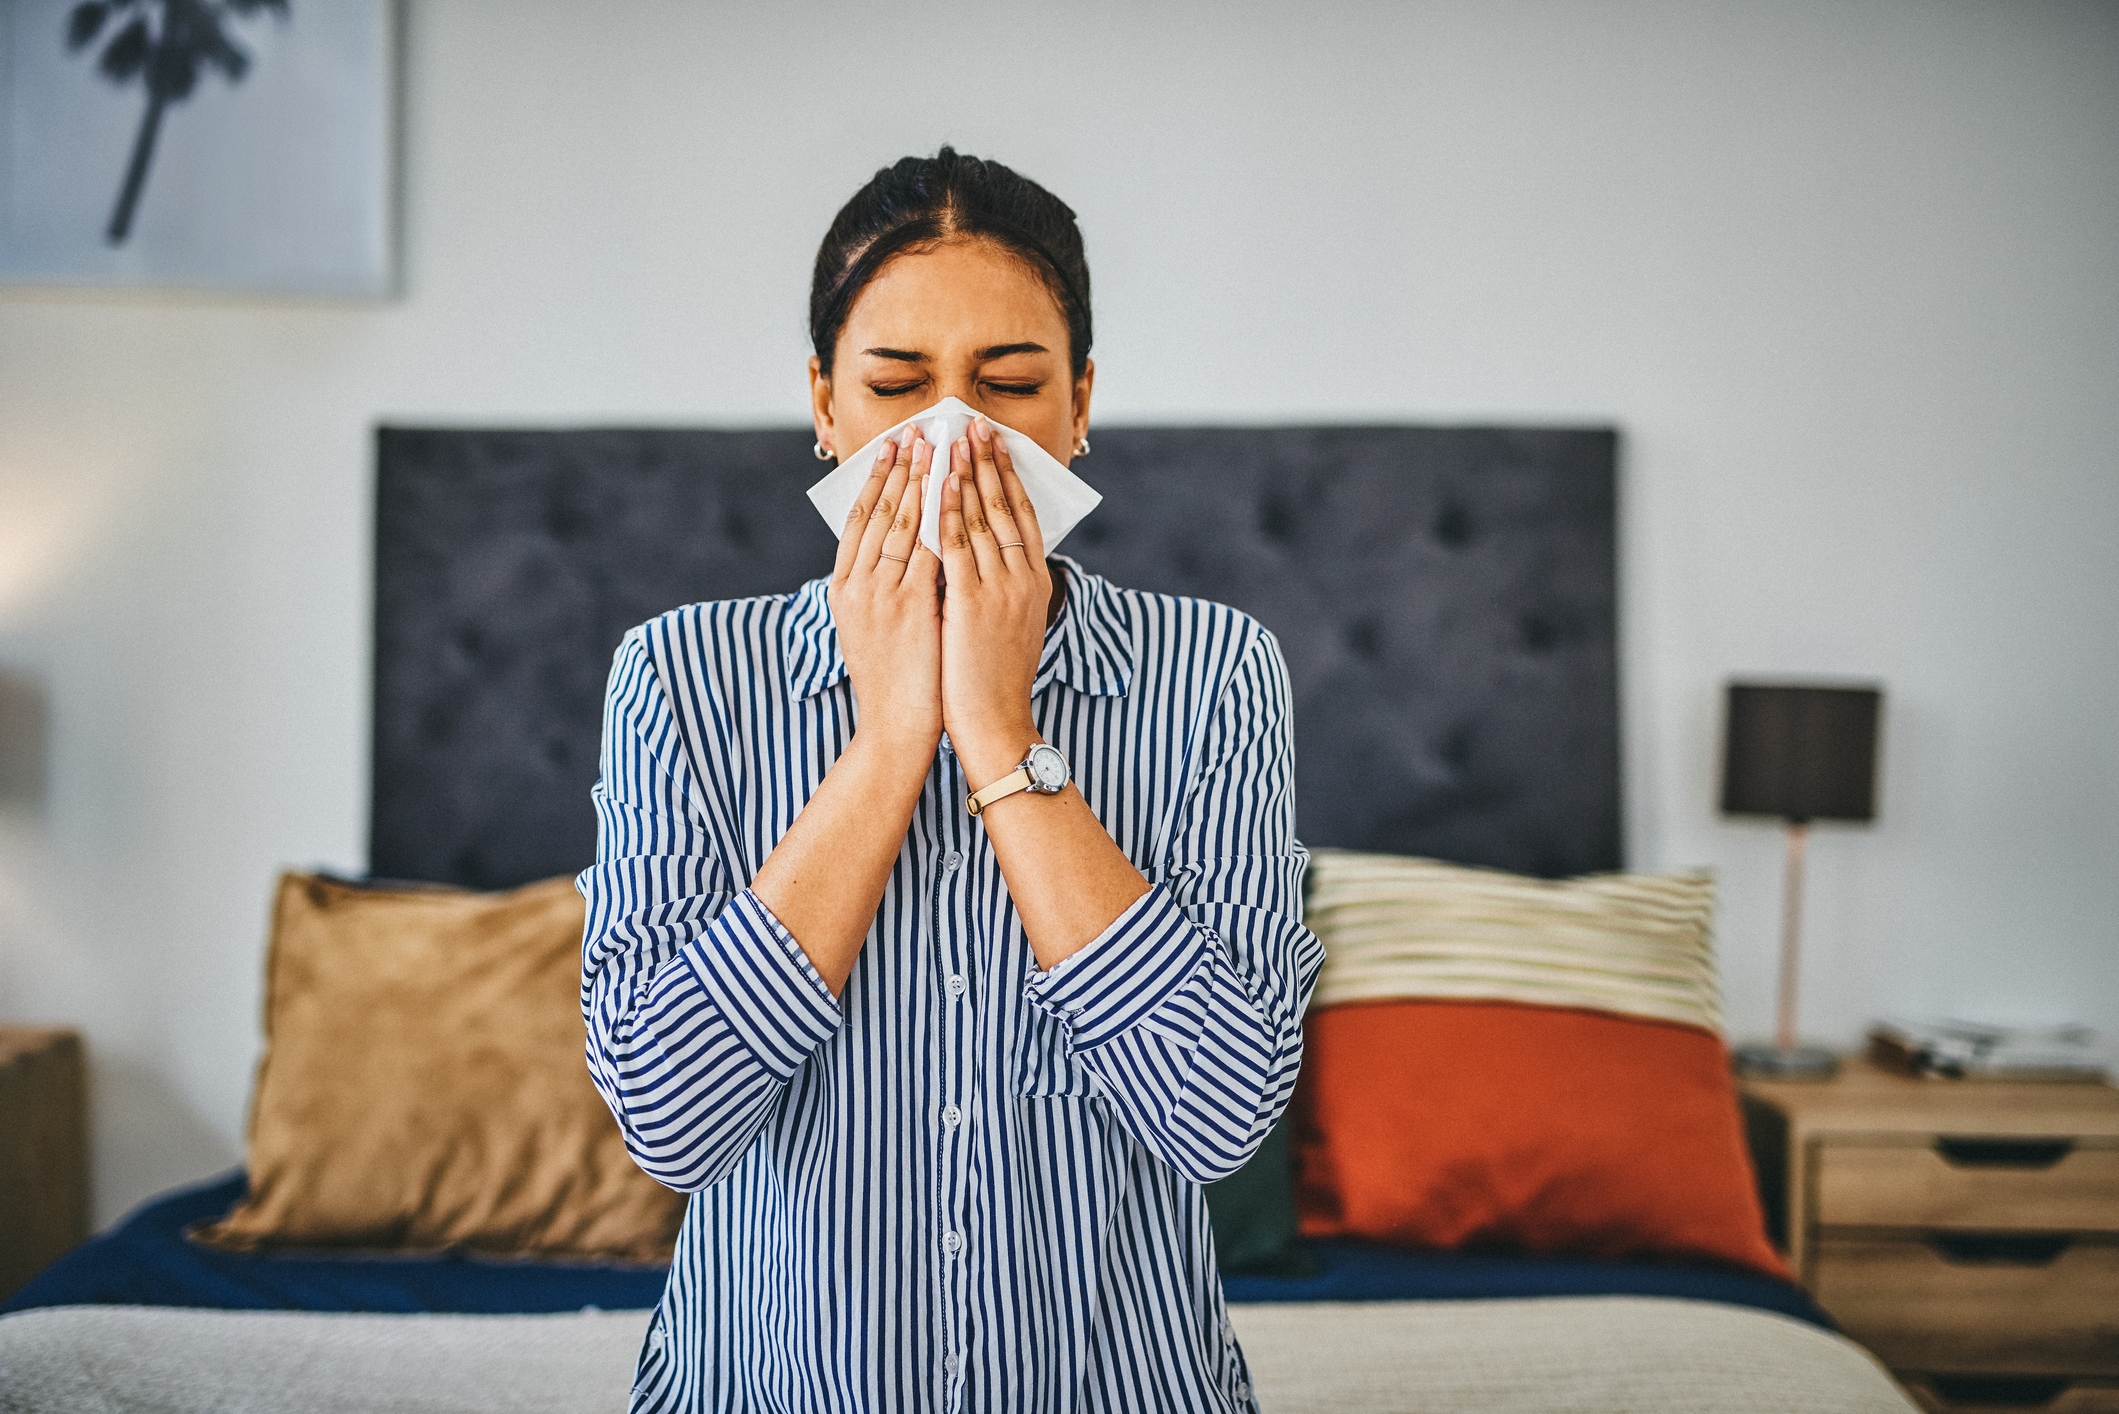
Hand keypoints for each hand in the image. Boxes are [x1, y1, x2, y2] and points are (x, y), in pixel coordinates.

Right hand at [828, 433, 942, 749]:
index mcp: (844, 587)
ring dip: (921, 478)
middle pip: (879, 510)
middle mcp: (857, 585)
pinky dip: (938, 516)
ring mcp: (880, 594)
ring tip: (937, 444)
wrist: (895, 728)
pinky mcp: (909, 607)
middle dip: (900, 466)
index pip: (859, 518)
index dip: (877, 477)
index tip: (893, 445)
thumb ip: (882, 587)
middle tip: (916, 428)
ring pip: (901, 521)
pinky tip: (952, 490)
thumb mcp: (873, 627)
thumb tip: (902, 550)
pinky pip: (926, 549)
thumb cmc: (894, 682)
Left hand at [938, 418, 1050, 783]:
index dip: (1008, 475)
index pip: (1022, 515)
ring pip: (980, 519)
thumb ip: (1002, 588)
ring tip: (952, 439)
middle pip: (1005, 506)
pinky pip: (956, 547)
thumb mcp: (1011, 626)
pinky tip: (935, 485)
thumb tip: (984, 555)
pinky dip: (946, 512)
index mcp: (1036, 583)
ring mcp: (1000, 590)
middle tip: (973, 423)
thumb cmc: (996, 680)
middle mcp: (1023, 579)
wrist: (996, 724)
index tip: (994, 443)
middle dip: (987, 461)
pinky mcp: (972, 604)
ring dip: (965, 474)